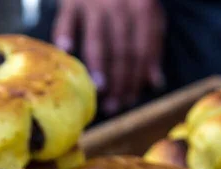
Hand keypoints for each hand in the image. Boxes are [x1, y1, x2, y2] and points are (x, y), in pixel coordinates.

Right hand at [53, 0, 164, 114]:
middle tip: (115, 105)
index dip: (137, 77)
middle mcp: (121, 4)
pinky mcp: (72, 0)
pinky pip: (67, 20)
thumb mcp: (147, 11)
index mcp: (143, 7)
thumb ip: (152, 44)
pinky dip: (65, 35)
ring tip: (100, 91)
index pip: (141, 49)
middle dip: (119, 80)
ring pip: (98, 40)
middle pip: (122, 49)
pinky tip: (66, 52)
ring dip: (99, 67)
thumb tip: (155, 82)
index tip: (130, 99)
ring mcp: (95, 2)